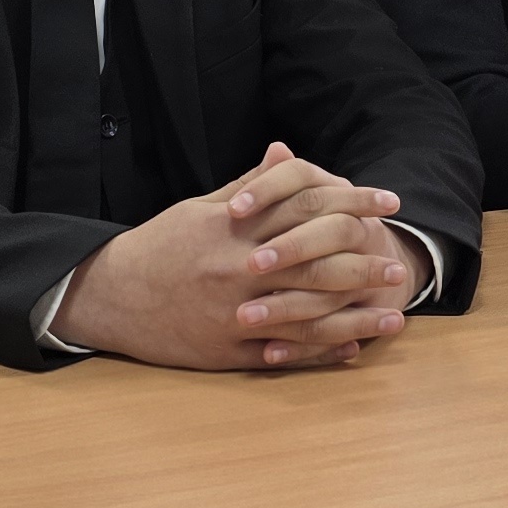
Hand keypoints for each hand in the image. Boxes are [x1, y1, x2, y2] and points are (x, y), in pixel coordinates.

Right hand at [50, 143, 422, 370]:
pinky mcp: (226, 350)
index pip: (306, 209)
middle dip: (363, 266)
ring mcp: (233, 315)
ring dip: (355, 317)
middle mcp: (238, 271)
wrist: (109, 295)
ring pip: (307, 317)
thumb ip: (250, 186)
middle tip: (398, 269)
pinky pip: (282, 354)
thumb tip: (286, 153)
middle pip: (315, 266)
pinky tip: (352, 348)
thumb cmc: (159, 246)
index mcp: (235, 231)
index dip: (352, 204)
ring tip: (393, 316)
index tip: (386, 203)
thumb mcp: (200, 207)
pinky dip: (320, 353)